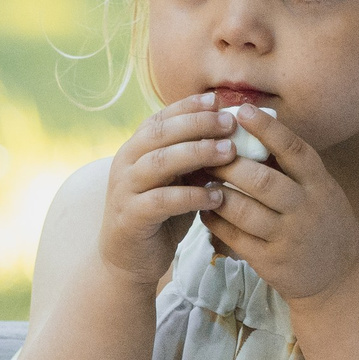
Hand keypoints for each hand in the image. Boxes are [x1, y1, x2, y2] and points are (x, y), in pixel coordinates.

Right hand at [98, 92, 236, 289]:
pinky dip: (191, 196)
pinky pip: (162, 200)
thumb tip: (233, 136)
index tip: (218, 100)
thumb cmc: (161, 215)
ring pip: (160, 161)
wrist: (130, 259)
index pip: (161, 117)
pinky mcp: (131, 217)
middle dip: (197, 124)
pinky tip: (217, 196)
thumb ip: (195, 159)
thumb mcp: (178, 180)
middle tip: (230, 124)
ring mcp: (125, 189)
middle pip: (160, 133)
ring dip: (197, 153)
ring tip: (229, 152)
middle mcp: (126, 163)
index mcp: (136, 149)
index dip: (189, 107)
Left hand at [198, 105, 358, 301]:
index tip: (242, 110)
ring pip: (243, 210)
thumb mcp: (321, 189)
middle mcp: (306, 209)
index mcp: (319, 184)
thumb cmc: (323, 222)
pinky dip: (215, 220)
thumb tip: (252, 128)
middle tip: (204, 150)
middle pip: (262, 180)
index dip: (267, 128)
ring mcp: (289, 237)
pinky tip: (203, 208)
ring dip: (216, 193)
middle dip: (228, 163)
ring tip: (198, 178)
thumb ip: (292, 166)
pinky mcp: (271, 262)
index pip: (293, 149)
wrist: (339, 276)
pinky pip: (234, 237)